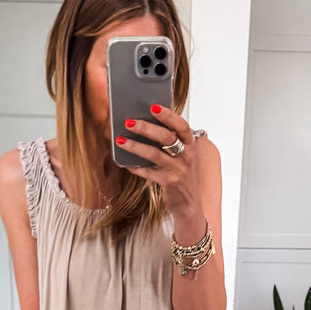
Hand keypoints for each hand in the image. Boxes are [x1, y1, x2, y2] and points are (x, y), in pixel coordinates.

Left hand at [115, 105, 204, 231]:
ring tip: (120, 139)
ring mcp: (178, 170)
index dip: (168, 115)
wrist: (190, 203)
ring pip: (154, 154)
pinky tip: (124, 162)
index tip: (153, 106)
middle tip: (129, 121)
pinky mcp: (168, 182)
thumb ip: (171, 141)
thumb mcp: (182, 155)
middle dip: (146, 128)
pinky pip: (148, 172)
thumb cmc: (182, 174)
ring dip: (135, 146)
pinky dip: (135, 167)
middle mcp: (186, 156)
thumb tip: (145, 123)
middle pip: (166, 137)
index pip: (181, 126)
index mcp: (190, 145)